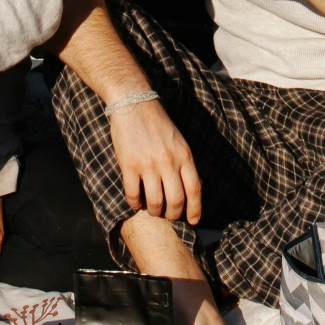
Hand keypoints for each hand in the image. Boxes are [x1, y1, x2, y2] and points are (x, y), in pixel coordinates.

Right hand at [110, 99, 202, 225]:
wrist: (134, 104)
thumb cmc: (158, 124)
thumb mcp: (179, 142)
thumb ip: (185, 164)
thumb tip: (191, 190)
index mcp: (184, 156)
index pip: (194, 190)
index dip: (195, 210)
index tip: (193, 221)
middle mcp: (168, 162)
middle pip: (175, 201)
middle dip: (173, 214)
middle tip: (168, 214)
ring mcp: (148, 164)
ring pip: (154, 202)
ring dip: (154, 211)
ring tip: (152, 209)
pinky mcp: (128, 165)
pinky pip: (133, 195)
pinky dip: (135, 204)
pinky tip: (136, 202)